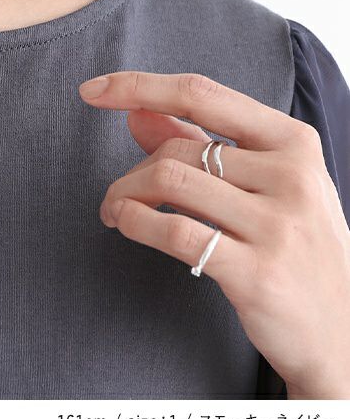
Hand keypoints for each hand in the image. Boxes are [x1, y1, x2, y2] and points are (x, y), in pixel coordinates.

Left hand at [78, 70, 349, 398]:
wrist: (343, 333)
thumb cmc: (295, 244)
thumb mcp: (263, 183)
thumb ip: (201, 143)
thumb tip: (136, 111)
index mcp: (293, 141)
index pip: (202, 94)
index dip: (139, 86)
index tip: (93, 89)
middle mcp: (291, 175)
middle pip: (177, 147)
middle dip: (133, 170)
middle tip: (118, 194)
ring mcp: (278, 225)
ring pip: (170, 181)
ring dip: (125, 194)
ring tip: (115, 211)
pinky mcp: (258, 273)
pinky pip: (176, 232)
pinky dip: (135, 221)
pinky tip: (126, 224)